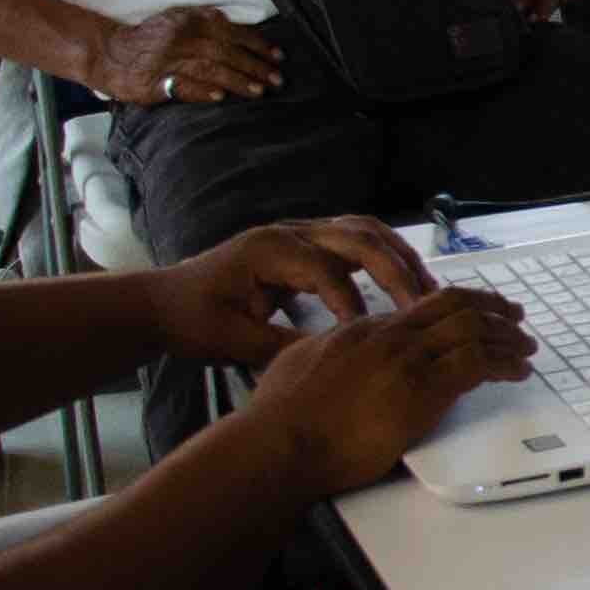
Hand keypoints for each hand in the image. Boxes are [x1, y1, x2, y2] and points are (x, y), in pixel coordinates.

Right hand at [94, 8, 278, 106]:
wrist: (109, 52)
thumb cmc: (148, 38)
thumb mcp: (176, 18)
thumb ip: (205, 20)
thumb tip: (238, 27)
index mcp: (189, 21)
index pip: (231, 32)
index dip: (257, 45)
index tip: (277, 57)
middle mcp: (180, 39)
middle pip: (225, 52)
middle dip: (255, 67)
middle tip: (277, 79)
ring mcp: (166, 61)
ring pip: (209, 69)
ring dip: (237, 81)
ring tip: (258, 91)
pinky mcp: (153, 83)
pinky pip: (181, 86)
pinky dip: (202, 91)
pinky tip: (220, 98)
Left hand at [151, 215, 437, 367]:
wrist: (164, 302)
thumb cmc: (192, 320)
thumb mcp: (231, 342)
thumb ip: (280, 347)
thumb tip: (331, 359)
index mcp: (267, 251)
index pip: (324, 270)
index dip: (352, 301)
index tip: (372, 335)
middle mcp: (288, 232)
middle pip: (357, 237)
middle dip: (394, 270)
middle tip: (423, 306)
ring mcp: (298, 232)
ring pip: (363, 231)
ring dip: (397, 257)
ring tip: (426, 291)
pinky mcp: (305, 243)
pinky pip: (355, 239)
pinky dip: (384, 256)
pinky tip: (403, 282)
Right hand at [235, 281, 539, 494]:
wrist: (281, 442)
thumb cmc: (281, 417)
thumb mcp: (299, 363)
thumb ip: (324, 350)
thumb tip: (332, 351)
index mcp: (362, 329)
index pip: (422, 307)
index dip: (456, 307)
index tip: (474, 312)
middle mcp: (389, 336)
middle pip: (454, 305)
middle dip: (491, 307)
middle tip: (514, 316)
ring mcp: (407, 360)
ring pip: (473, 329)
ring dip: (507, 335)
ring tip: (525, 345)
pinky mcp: (422, 391)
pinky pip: (478, 363)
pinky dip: (505, 362)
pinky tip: (518, 369)